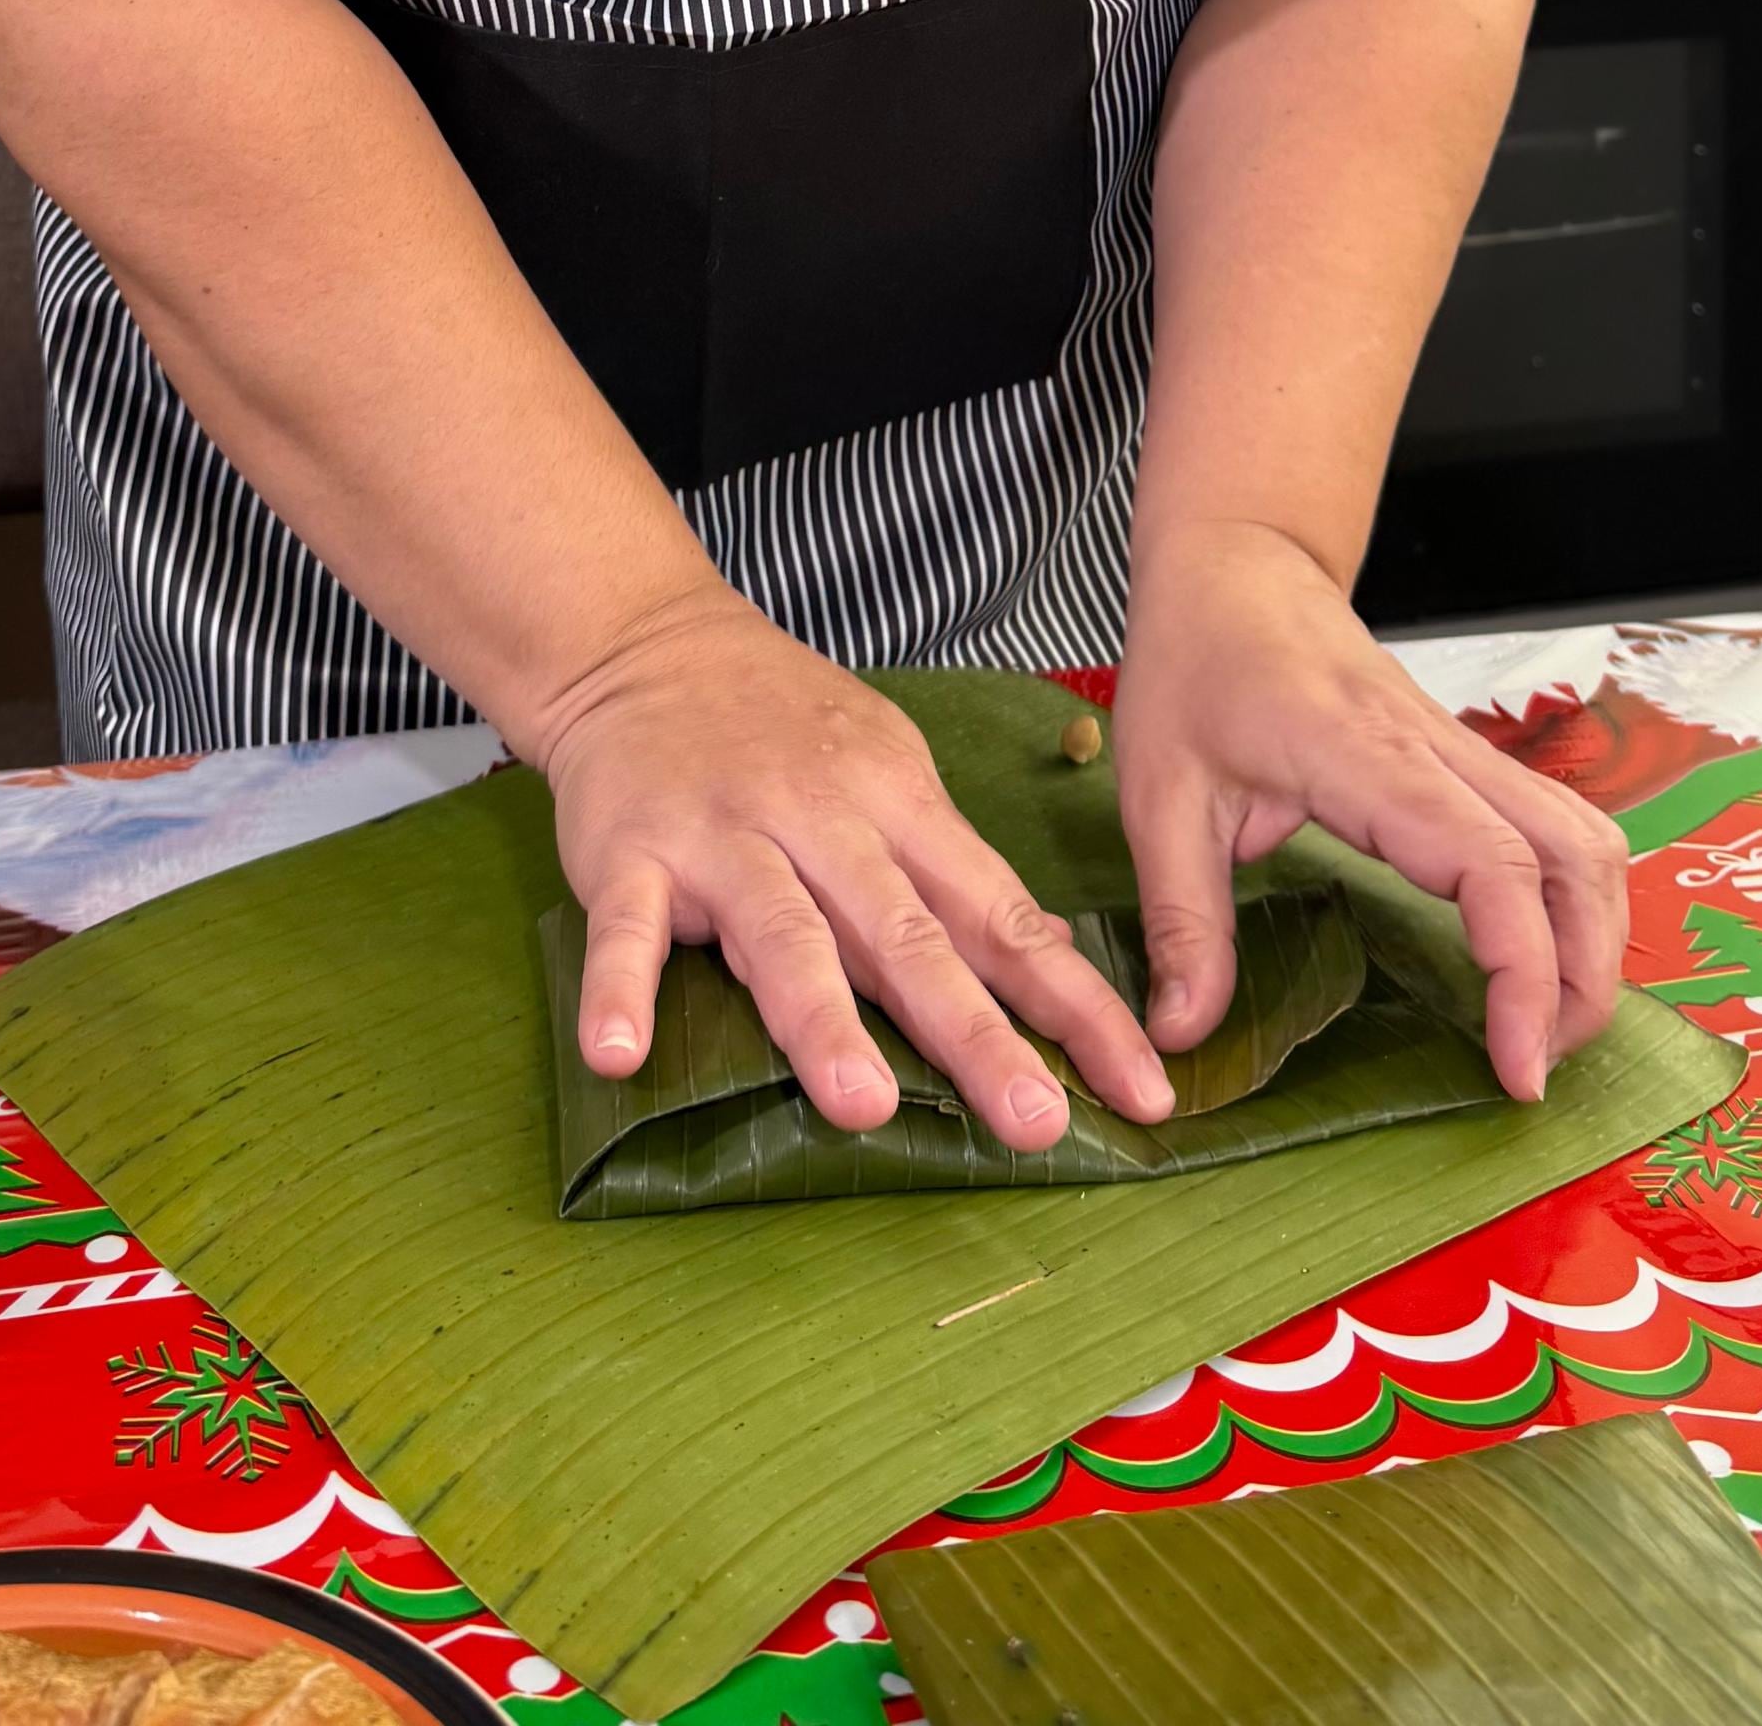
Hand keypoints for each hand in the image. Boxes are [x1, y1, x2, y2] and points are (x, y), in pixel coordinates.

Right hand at [532, 586, 1174, 1143]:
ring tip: (862, 1107)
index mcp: (900, 806)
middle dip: (976, 1031)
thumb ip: (950, 872)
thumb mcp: (889, 773)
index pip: (1002, 916)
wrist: (645, 642)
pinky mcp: (629, 851)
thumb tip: (1048, 961)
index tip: (1142, 1089)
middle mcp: (823, 821)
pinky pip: (626, 925)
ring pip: (782, 931)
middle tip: (1036, 1121)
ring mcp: (725, 836)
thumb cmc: (783, 724)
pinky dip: (619, 987)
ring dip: (821, 1019)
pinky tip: (620, 1053)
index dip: (1075, 1006)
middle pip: (908, 935)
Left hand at [1112, 521, 1628, 1100]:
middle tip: (1535, 1068)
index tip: (1516, 1066)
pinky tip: (1536, 957)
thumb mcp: (1160, 794)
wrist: (1234, 561)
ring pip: (1586, 837)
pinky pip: (1558, 824)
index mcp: (1369, 758)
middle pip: (1575, 858)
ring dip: (1594, 936)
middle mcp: (1439, 750)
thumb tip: (1184, 1034)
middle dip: (1585, 977)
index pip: (1493, 867)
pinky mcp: (1464, 757)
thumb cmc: (1195, 661)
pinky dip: (1574, 898)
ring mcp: (1463, 748)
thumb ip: (1182, 919)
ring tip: (1543, 1026)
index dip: (1526, 973)